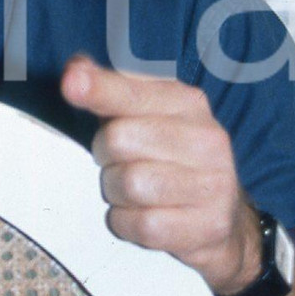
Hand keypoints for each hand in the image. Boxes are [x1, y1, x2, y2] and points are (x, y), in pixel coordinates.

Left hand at [59, 54, 262, 295]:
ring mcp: (213, 183)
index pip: (133, 93)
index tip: (71, 84)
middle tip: (119, 164)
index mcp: (187, 103)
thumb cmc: (169, 159)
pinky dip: (128, 224)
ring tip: (132, 193)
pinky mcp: (209, 225)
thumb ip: (109, 92)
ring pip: (128, 184)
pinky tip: (142, 217)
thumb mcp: (144, 118)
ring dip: (115, 194)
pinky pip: (141, 225)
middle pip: (118, 139)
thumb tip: (75, 70)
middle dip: (105, 156)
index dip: (99, 89)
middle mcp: (207, 139)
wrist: (223, 216)